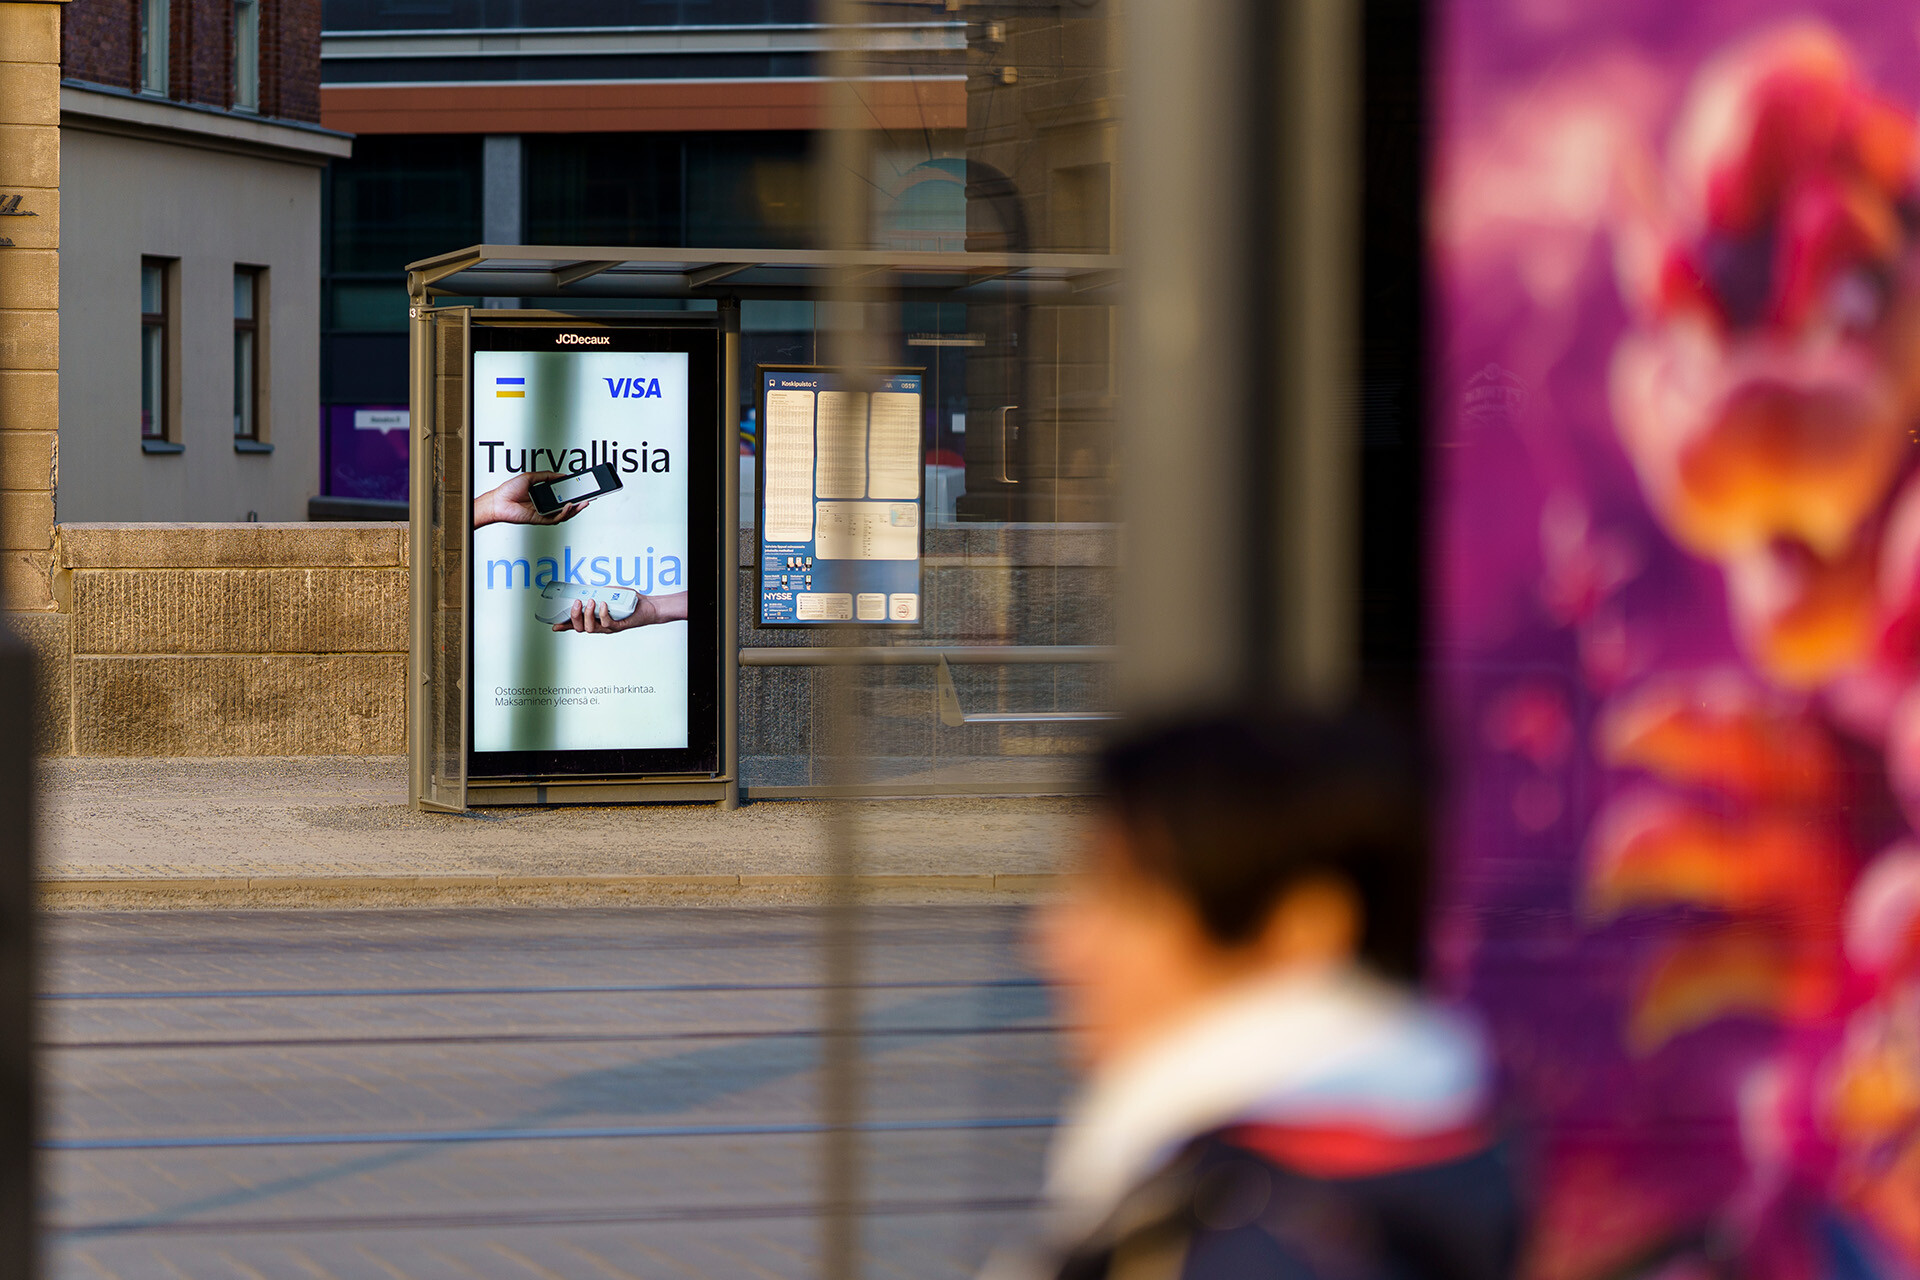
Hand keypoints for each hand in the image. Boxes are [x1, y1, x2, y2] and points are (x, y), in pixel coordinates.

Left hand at [474, 473, 584, 528]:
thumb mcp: (531, 477)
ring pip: (564, 514)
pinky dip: (564, 513)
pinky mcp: (540, 520)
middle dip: (580, 502)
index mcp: (544, 495)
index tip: (582, 488)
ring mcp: (544, 513)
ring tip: (582, 502)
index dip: (574, 492)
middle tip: (589, 497)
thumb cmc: (509, 490)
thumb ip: (547, 476)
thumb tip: (561, 475)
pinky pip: (556, 519)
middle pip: (567, 506)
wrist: (498, 501)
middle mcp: (545, 505)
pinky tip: (568, 506)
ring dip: (575, 509)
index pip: (563, 495)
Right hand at [551, 592, 688, 633]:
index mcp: (595, 620)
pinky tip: (603, 604)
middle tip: (576, 603)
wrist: (647, 605)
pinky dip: (603, 613)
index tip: (554, 626)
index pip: (577, 624)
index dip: (564, 626)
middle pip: (580, 628)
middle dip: (574, 616)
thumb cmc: (628, 600)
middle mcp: (600, 626)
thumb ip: (596, 593)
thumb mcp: (608, 594)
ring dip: (587, 614)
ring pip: (591, 628)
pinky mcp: (620, 625)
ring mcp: (609, 627)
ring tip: (590, 601)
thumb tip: (584, 589)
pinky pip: (607, 623)